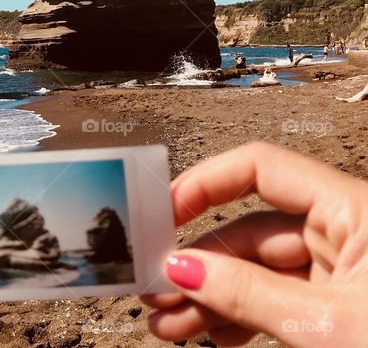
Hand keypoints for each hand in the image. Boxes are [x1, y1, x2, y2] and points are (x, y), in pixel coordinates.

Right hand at [143, 141, 367, 345]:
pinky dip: (241, 314)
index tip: (163, 214)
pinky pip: (280, 299)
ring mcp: (345, 273)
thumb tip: (182, 269)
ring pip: (259, 270)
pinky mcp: (342, 308)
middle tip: (155, 286)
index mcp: (356, 212)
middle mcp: (348, 233)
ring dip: (210, 297)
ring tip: (169, 323)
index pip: (261, 170)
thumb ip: (249, 294)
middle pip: (251, 229)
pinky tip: (210, 332)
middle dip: (197, 264)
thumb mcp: (327, 326)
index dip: (205, 184)